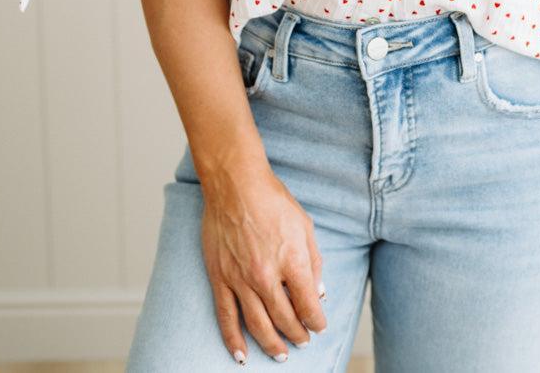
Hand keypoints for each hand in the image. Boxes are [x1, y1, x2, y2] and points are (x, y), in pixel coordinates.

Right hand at [200, 156, 327, 362]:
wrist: (235, 184)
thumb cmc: (273, 200)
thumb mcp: (304, 225)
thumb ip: (314, 260)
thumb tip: (318, 292)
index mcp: (292, 261)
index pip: (308, 306)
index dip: (316, 321)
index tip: (319, 325)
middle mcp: (266, 275)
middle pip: (285, 319)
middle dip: (297, 334)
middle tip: (303, 341)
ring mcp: (240, 279)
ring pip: (258, 325)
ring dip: (272, 345)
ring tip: (281, 355)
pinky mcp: (220, 278)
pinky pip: (226, 317)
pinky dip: (234, 340)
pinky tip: (242, 356)